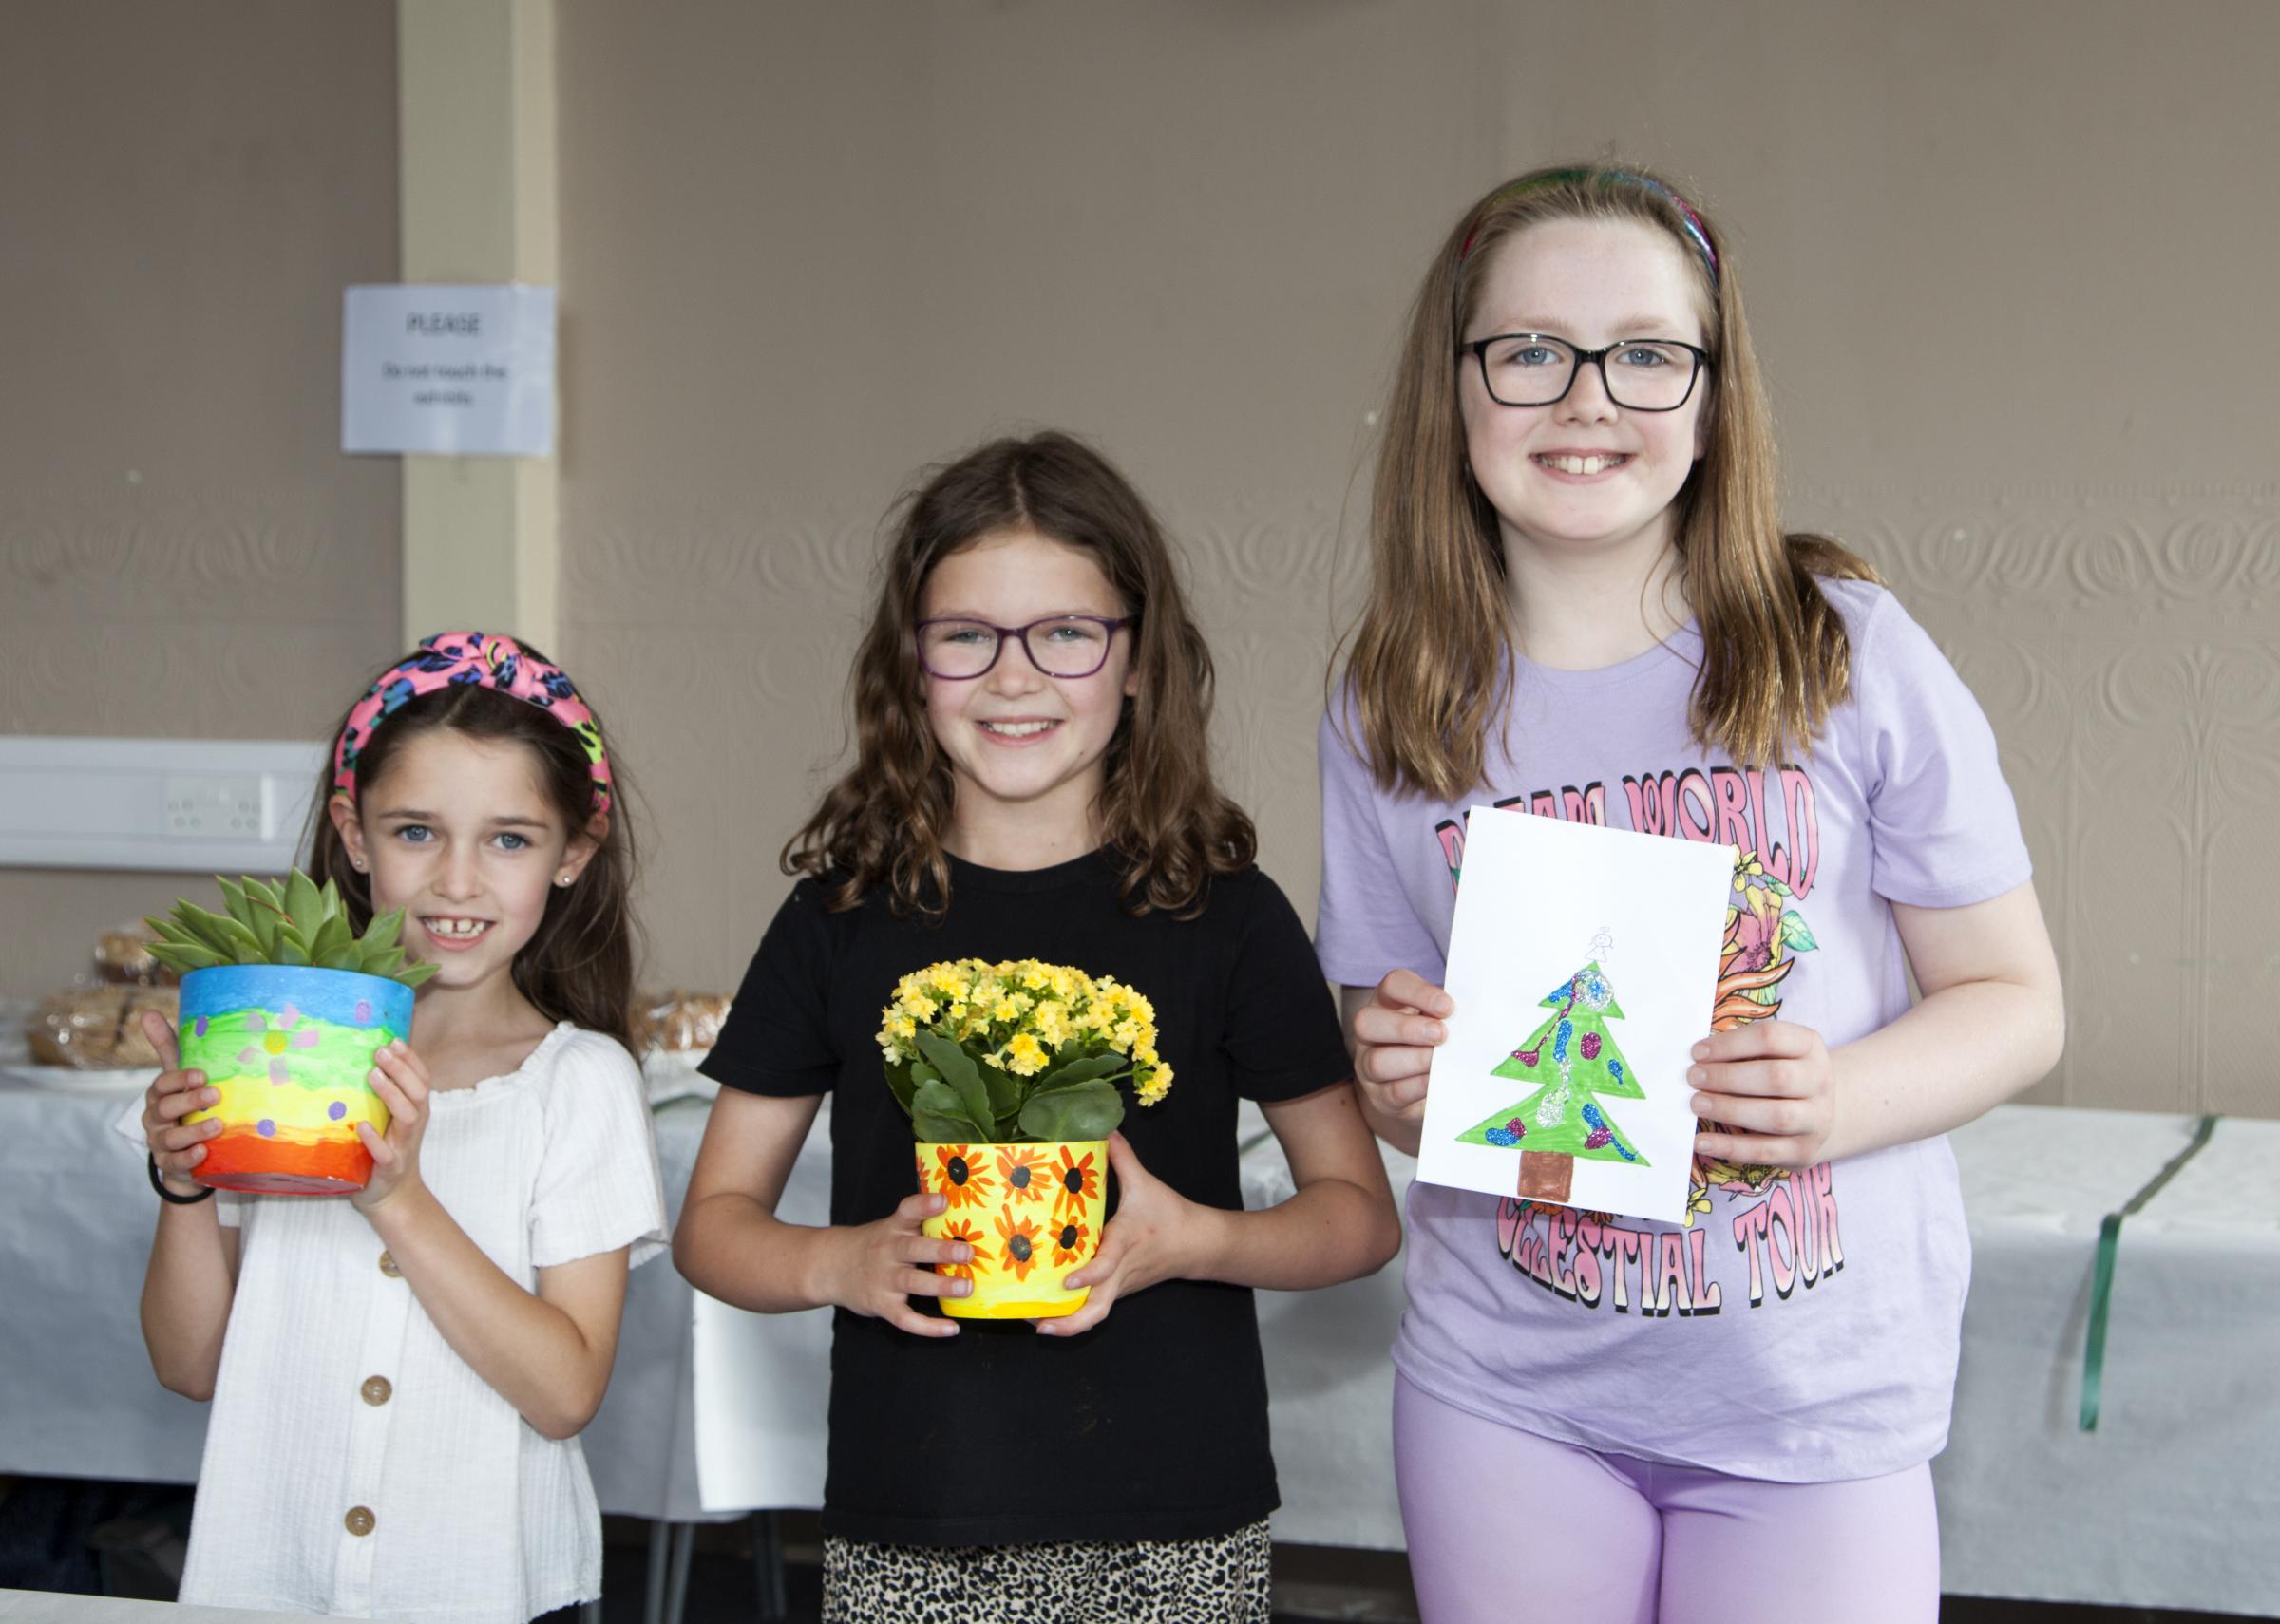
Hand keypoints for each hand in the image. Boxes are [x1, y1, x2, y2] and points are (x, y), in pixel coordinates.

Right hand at [137, 1011, 218, 1196]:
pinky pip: (175, 1163)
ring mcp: (161, 1143)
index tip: (202, 1074)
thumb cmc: (186, 1105)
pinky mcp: (170, 1165)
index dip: (179, 1079)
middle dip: (189, 1101)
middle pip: (164, 1109)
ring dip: (193, 1131)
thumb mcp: (181, 1077)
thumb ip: (168, 1047)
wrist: (190, 1151)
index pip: (161, 1084)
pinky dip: (189, 1158)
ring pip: (170, 1138)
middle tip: (215, 1095)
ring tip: (217, 1125)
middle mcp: (155, 1119)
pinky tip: (204, 1152)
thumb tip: (147, 1011)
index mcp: (159, 1095)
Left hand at [352, 1040, 433, 1211]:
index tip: (393, 1040)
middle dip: (402, 1070)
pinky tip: (362, 1126)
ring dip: (392, 1095)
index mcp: (416, 1111)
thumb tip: (362, 1061)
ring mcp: (403, 1146)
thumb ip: (384, 1096)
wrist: (392, 1195)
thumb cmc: (385, 1149)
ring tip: (374, 1076)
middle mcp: (414, 1126)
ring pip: (408, 1117)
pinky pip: (385, 1153)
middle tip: (380, 1052)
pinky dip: (375, 1139)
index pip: (422, 1080)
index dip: (411, 1059)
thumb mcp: (389, 1120)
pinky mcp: (389, 1168)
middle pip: (418, 1093)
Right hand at [817, 1191, 972, 1338]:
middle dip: (941, 1250)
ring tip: (966, 1287)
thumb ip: (919, 1224)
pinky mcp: (882, 1305)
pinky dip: (928, 1327)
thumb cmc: (873, 1246)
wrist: (830, 1267)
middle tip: (967, 1252)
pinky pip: (905, 1318)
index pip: (907, 1211)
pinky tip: (951, 1328)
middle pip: (914, 1249)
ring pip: (912, 1282)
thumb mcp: (890, 1228)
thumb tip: (964, 1219)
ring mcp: (884, 1279)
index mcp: (893, 1228)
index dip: (924, 1205)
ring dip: (940, 1285)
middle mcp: (888, 1252)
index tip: (943, 1200)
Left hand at [1042, 1132, 1201, 1336]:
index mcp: (1125, 1243)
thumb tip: (1105, 1128)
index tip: (1066, 1281)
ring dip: (1066, 1323)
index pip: (1107, 1265)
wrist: (1198, 1244)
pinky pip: (1095, 1307)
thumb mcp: (1146, 1183)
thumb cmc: (1169, 1215)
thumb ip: (1122, 1157)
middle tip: (1039, 1324)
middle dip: (1069, 1322)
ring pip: (1095, 1314)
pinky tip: (1048, 1308)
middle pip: (1097, 1310)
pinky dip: (1073, 1313)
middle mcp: (1120, 1272)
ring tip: (1035, 1322)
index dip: (1087, 1275)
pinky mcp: (1118, 1290)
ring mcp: (1119, 1286)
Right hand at [1350, 969, 1451, 1127]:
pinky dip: (1417, 1086)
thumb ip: (1450, 1017)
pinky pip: (1393, 1092)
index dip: (1418, 993)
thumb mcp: (1440, 1023)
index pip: (1393, 985)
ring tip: (1439, 1061)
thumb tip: (1474, 1019)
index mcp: (1388, 1003)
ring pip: (1377, 1061)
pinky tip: (1436, 1081)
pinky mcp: (1380, 1097)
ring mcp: (1368, 1066)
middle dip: (1406, 1028)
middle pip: (1367, 1022)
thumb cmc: (1435, 1045)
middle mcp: (1370, 1033)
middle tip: (1441, 1035)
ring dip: (1413, 1060)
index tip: (1448, 1007)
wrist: (1420, 1089)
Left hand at [1689, 1020, 1833, 1169]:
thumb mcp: (1770, 1054)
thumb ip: (1740, 1052)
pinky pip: (1765, 1152)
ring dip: (1729, 1110)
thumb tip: (1698, 1061)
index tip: (1698, 1053)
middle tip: (1694, 1078)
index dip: (1730, 1044)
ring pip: (1776, 1117)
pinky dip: (1729, 1147)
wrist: (1817, 1113)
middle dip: (1728, 1077)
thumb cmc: (1779, 1073)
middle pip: (1777, 1077)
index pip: (1772, 1038)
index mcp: (1809, 1046)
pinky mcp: (1804, 1151)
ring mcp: (1817, 1119)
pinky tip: (1702, 1141)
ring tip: (1697, 1104)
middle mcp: (1820, 1081)